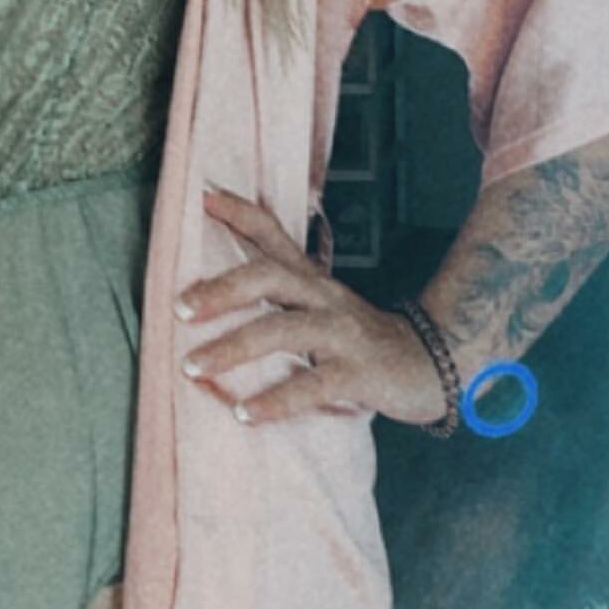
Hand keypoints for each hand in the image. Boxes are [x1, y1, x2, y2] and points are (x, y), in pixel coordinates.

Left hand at [174, 185, 447, 426]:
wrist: (429, 365)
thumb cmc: (354, 335)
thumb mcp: (318, 302)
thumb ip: (278, 286)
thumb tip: (222, 275)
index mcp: (310, 279)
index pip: (273, 233)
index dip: (239, 211)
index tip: (202, 194)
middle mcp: (323, 297)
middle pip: (269, 277)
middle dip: (222, 290)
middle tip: (179, 307)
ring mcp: (342, 333)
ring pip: (283, 330)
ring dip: (233, 347)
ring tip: (192, 366)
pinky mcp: (358, 374)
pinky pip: (311, 386)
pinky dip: (274, 400)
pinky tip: (243, 414)